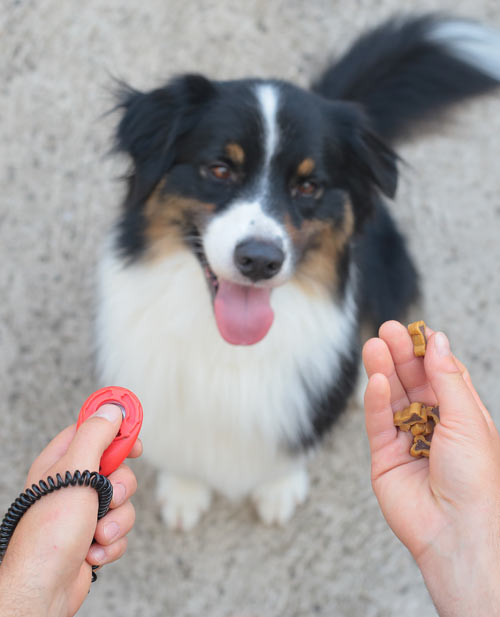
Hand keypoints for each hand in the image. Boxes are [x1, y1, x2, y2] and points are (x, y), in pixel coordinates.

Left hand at [0, 404, 141, 616]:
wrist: (43, 588)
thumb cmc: (50, 531)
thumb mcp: (75, 471)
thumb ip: (96, 436)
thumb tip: (112, 409)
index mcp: (62, 461)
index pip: (94, 429)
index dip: (117, 429)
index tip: (135, 435)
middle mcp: (74, 483)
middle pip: (118, 467)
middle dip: (122, 487)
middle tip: (110, 495)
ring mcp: (85, 511)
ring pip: (124, 502)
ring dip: (116, 521)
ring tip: (97, 534)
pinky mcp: (94, 537)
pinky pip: (120, 530)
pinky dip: (111, 543)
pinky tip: (92, 552)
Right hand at [363, 321, 499, 616]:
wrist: (456, 531)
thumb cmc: (476, 481)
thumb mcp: (467, 419)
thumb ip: (447, 377)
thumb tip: (439, 341)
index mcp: (461, 416)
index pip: (441, 374)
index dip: (428, 351)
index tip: (416, 329)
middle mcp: (433, 425)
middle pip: (413, 381)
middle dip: (401, 355)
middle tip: (387, 330)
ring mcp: (407, 439)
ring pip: (391, 397)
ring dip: (382, 370)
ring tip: (374, 346)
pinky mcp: (385, 456)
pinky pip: (377, 421)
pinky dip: (374, 399)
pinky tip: (375, 379)